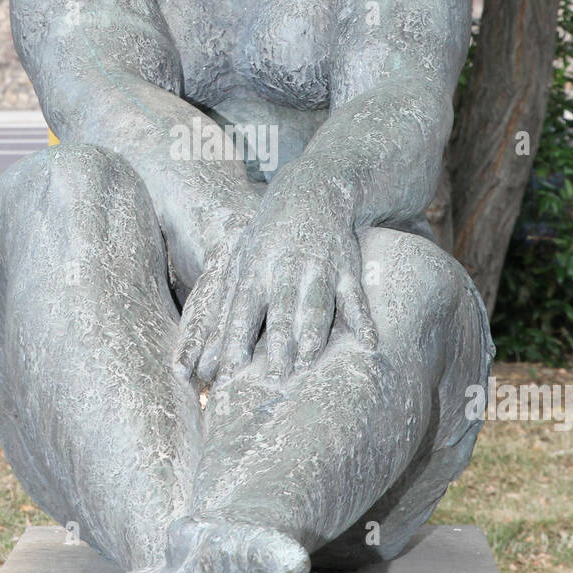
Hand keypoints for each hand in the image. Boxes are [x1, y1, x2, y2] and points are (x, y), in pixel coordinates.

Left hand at [176, 167, 377, 384]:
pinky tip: (369, 343)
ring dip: (313, 333)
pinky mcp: (347, 267)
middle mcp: (286, 268)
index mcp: (255, 269)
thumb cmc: (266, 239)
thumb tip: (203, 358)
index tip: (227, 375)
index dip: (235, 343)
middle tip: (273, 380)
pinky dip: (364, 320)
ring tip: (309, 363)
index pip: (242, 311)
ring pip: (317, 304)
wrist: (311, 192)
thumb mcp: (239, 264)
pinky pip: (356, 297)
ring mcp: (319, 267)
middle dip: (276, 344)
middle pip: (280, 310)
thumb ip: (223, 310)